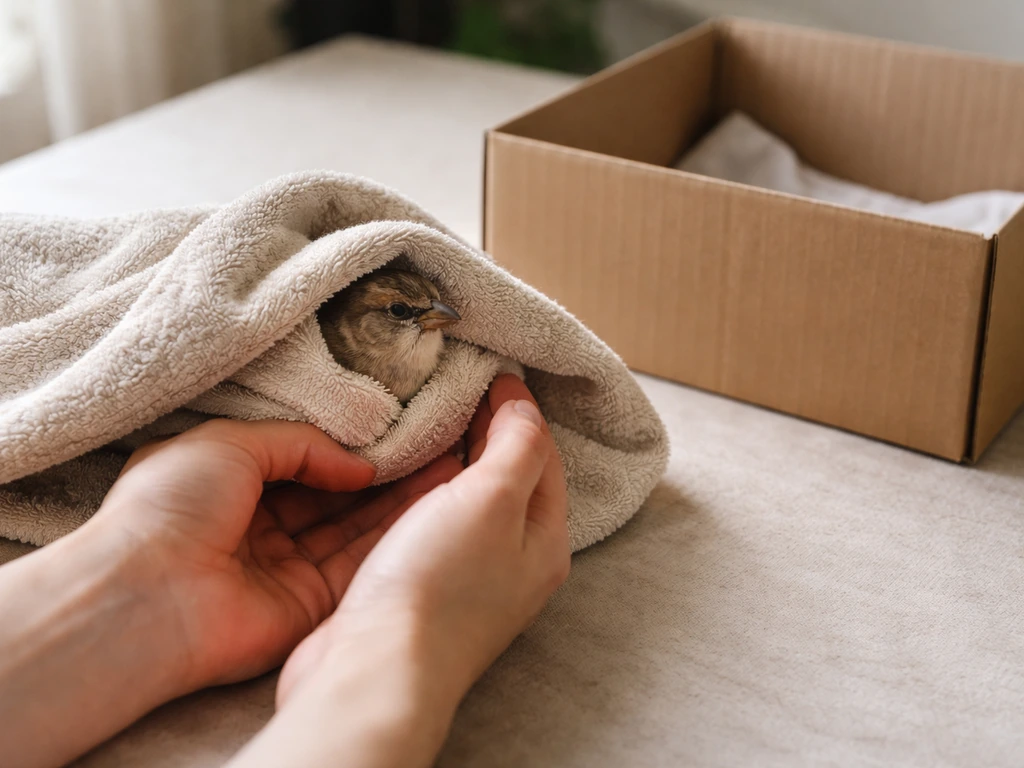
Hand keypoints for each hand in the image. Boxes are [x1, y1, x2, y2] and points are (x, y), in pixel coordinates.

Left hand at [96, 419, 460, 687]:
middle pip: (335, 497)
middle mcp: (262, 528)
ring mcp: (287, 569)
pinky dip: (393, 536)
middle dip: (383, 473)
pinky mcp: (308, 605)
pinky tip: (430, 502)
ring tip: (447, 464)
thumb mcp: (231, 439)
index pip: (303, 462)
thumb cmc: (171, 505)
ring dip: (398, 500)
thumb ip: (300, 442)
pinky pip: (358, 565)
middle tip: (435, 443)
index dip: (348, 447)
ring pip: (354, 529)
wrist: (148, 591)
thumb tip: (359, 463)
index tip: (394, 427)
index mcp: (232, 486)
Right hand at [228, 375, 569, 767]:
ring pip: (468, 501)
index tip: (489, 372)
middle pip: (509, 479)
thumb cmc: (439, 586)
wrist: (375, 668)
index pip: (543, 456)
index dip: (519, 410)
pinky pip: (433, 523)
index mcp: (544, 541)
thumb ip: (517, 446)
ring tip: (427, 420)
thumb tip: (525, 404)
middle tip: (458, 388)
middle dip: (489, 432)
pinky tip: (400, 475)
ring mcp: (469, 578)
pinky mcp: (424, 587)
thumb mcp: (493, 499)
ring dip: (452, 459)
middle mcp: (514, 562)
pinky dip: (424, 491)